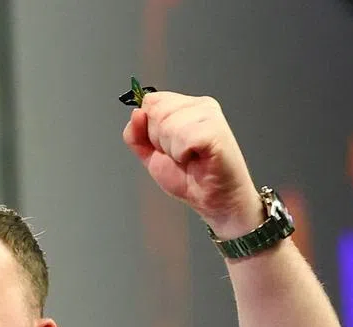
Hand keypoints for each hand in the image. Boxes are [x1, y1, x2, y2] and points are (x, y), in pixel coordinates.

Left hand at [123, 91, 260, 238]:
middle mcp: (200, 105)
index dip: (150, 129)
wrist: (212, 199)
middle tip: (179, 154)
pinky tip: (195, 158)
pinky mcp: (215, 130)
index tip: (166, 145)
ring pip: (168, 124)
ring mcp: (210, 116)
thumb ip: (136, 134)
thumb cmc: (189, 177)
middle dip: (160, 140)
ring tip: (188, 157)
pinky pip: (182, 138)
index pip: (151, 101)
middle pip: (157, 111)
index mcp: (186, 106)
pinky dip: (182, 154)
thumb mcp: (150, 154)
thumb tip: (136, 113)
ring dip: (172, 149)